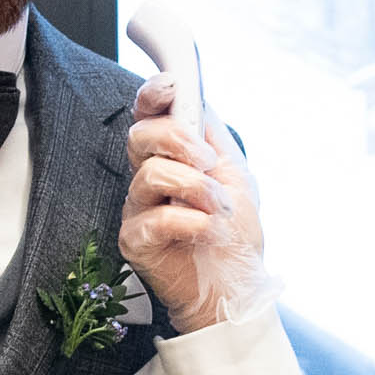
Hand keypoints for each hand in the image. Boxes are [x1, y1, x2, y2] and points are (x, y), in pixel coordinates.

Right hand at [120, 73, 272, 333]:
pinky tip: (210, 232)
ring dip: (195, 187)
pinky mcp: (135, 241)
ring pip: (149, 175)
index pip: (147, 116)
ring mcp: (138, 210)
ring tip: (221, 208)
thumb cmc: (236, 236)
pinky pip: (155, 219)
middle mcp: (149, 179)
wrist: (239, 288)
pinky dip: (191, 221)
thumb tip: (196, 101)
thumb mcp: (237, 176)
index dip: (152, 95)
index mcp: (170, 158)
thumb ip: (214, 138)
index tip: (171, 86)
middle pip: (139, 137)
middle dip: (177, 141)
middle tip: (208, 162)